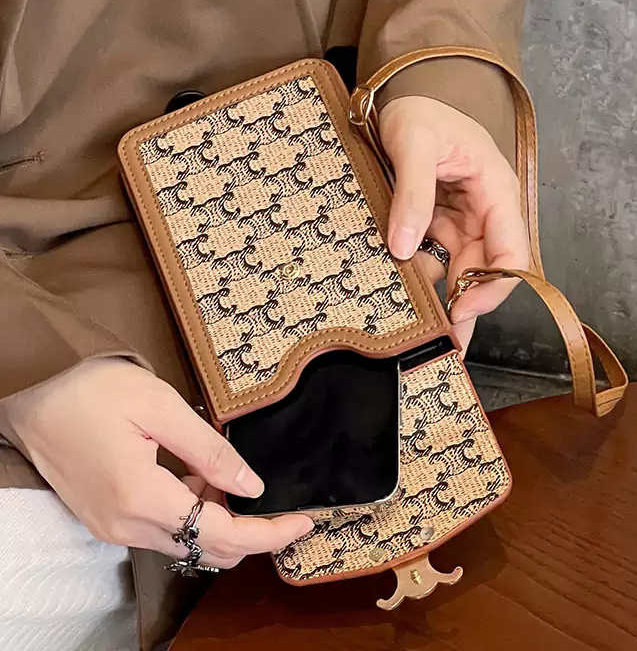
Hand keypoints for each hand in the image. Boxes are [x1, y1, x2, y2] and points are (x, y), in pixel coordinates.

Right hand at [0, 357, 312, 567]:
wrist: (29, 398)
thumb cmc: (92, 391)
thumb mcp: (160, 406)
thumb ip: (210, 450)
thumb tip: (251, 486)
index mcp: (143, 499)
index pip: (222, 536)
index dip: (269, 534)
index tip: (304, 519)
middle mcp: (127, 527)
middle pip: (207, 549)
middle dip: (249, 529)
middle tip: (267, 492)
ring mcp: (113, 528)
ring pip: (186, 543)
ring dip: (218, 517)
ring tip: (218, 467)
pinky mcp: (107, 520)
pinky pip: (163, 531)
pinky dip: (191, 512)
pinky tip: (192, 474)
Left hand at [380, 96, 528, 349]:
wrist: (401, 100)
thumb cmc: (419, 112)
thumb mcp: (415, 144)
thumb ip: (413, 194)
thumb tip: (404, 248)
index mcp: (496, 191)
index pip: (512, 251)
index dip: (494, 286)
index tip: (463, 309)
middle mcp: (485, 212)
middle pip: (486, 271)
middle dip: (467, 308)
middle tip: (446, 346)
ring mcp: (462, 221)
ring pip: (460, 272)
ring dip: (445, 301)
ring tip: (426, 337)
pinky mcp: (439, 226)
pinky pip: (435, 259)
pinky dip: (422, 280)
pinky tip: (406, 301)